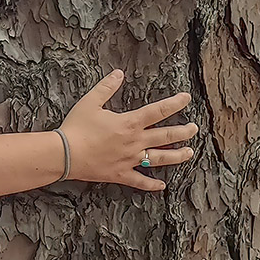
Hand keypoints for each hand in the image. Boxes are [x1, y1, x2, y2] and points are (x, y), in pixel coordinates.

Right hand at [58, 69, 196, 190]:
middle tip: (194, 128)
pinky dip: (151, 184)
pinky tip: (162, 185)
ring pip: (160, 158)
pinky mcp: (120, 174)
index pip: (158, 111)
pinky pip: (139, 181)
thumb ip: (106, 87)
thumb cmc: (76, 128)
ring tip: (189, 153)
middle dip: (183, 131)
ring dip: (177, 156)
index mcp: (129, 123)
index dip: (175, 103)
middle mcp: (135, 142)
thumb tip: (119, 74)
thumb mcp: (90, 102)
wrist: (65, 154)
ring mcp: (129, 160)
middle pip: (166, 136)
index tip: (186, 99)